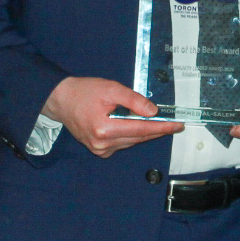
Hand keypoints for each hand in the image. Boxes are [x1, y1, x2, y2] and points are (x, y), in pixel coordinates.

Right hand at [41, 77, 182, 157]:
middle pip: (138, 137)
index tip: (178, 126)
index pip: (141, 129)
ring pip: (132, 141)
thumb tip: (153, 112)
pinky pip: (123, 144)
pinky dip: (131, 135)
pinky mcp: (99, 151)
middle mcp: (103, 144)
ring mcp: (100, 150)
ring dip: (144, 132)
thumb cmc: (85, 92)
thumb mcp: (111, 89)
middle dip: (157, 130)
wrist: (62, 101)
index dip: (162, 128)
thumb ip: (133, 100)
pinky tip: (134, 125)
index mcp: (105, 129)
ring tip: (157, 123)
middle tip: (174, 124)